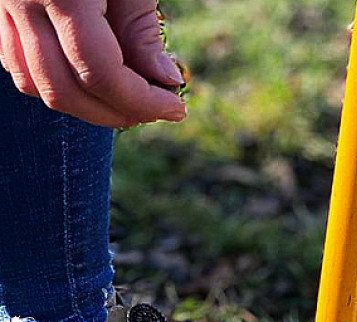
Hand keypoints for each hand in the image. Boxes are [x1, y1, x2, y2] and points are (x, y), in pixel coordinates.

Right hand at [0, 0, 185, 127]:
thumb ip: (141, 30)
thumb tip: (164, 81)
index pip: (100, 72)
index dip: (142, 102)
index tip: (177, 108)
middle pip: (63, 89)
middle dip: (115, 113)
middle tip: (155, 111)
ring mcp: (1, 3)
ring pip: (34, 83)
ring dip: (84, 105)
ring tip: (127, 101)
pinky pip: (15, 61)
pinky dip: (53, 81)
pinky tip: (91, 79)